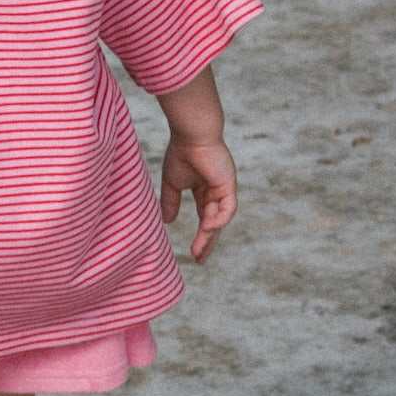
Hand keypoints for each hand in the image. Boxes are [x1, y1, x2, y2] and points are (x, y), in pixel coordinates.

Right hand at [159, 136, 237, 263]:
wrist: (190, 135)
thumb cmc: (181, 153)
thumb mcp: (173, 183)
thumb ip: (170, 202)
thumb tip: (167, 222)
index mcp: (205, 192)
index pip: (205, 219)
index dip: (201, 238)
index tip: (194, 255)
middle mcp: (216, 193)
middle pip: (215, 224)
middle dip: (208, 243)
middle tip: (199, 261)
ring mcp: (224, 190)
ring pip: (220, 219)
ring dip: (210, 236)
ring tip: (198, 251)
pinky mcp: (228, 185)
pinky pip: (227, 209)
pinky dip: (218, 220)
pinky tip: (207, 229)